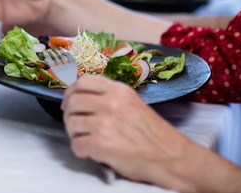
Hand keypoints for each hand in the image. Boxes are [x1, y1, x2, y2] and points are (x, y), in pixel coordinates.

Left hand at [62, 75, 191, 186]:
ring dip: (74, 134)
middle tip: (75, 125)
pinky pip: (76, 145)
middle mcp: (110, 103)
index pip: (82, 82)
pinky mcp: (101, 145)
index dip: (70, 92)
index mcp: (119, 90)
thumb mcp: (133, 103)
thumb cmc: (154, 134)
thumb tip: (82, 97)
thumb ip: (110, 97)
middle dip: (69, 115)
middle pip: (73, 102)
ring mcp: (104, 124)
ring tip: (85, 139)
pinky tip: (90, 152)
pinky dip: (80, 150)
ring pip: (71, 123)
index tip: (68, 102)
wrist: (171, 158)